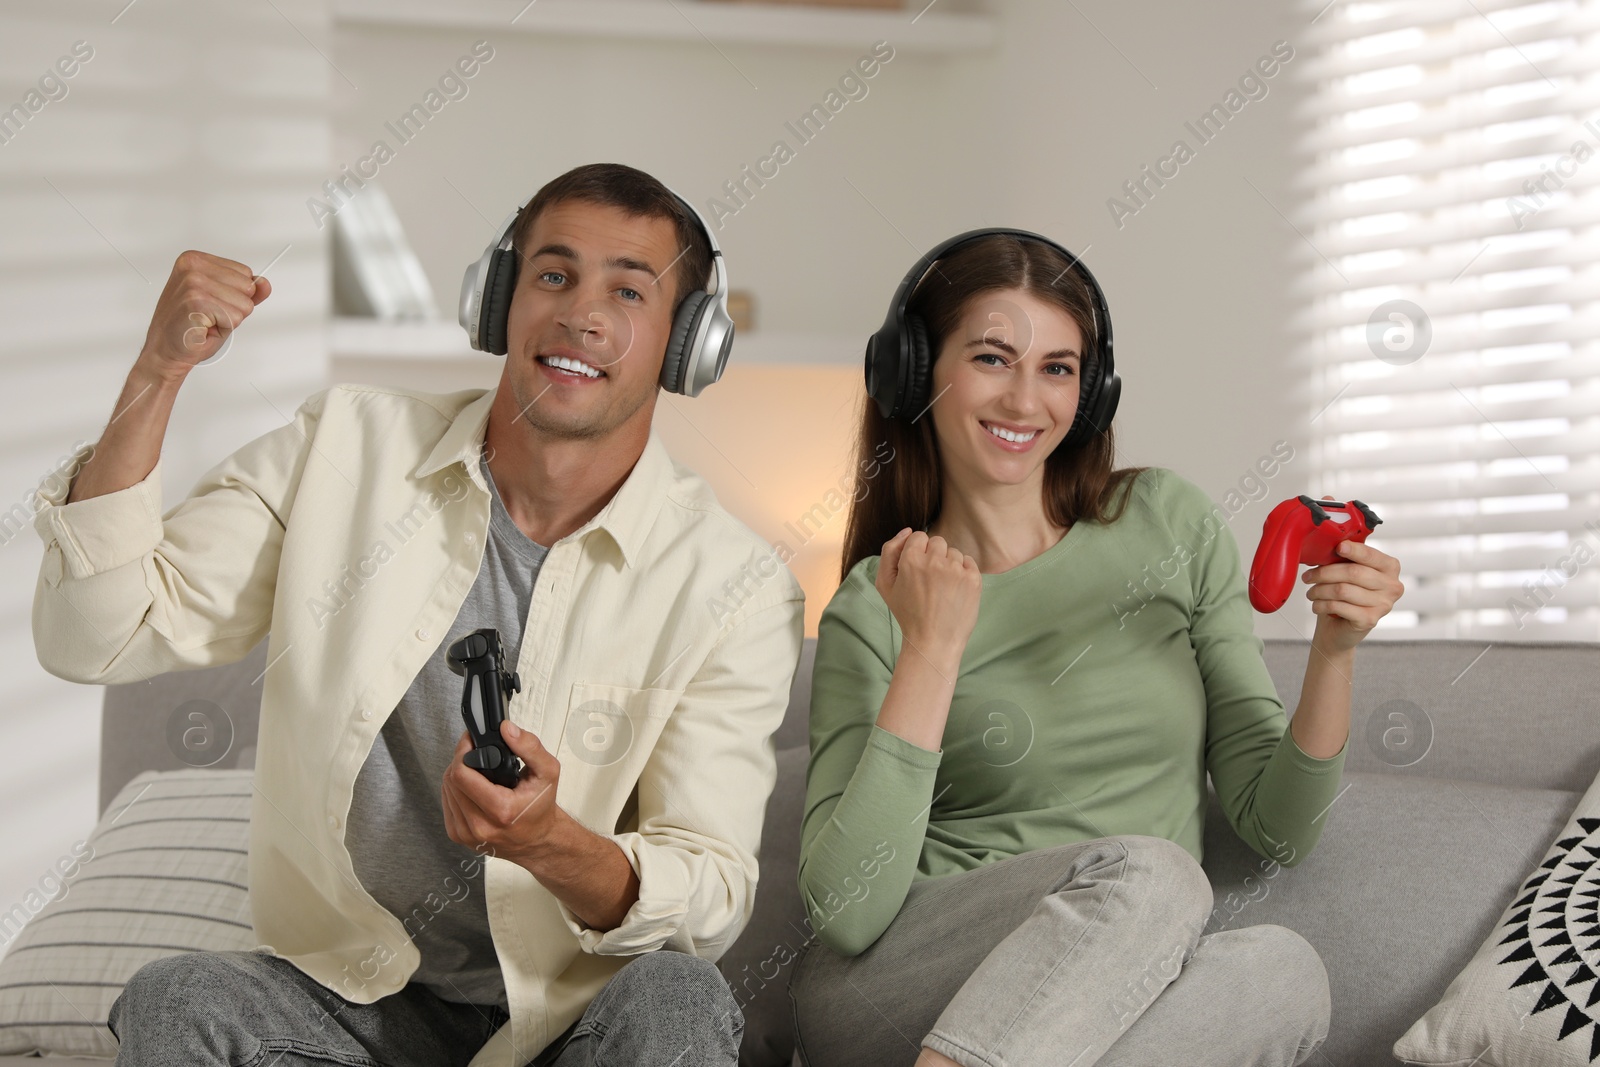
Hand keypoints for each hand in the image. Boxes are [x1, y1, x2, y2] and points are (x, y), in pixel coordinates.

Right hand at [138, 250, 271, 379]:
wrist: (165, 349)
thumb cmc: (191, 326)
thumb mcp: (223, 302)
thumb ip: (246, 291)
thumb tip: (264, 283)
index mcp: (195, 259)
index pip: (245, 272)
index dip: (235, 295)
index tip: (211, 303)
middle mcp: (192, 266)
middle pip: (248, 287)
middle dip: (234, 307)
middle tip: (209, 315)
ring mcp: (193, 283)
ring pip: (244, 304)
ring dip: (229, 320)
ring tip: (206, 322)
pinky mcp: (196, 301)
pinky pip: (235, 318)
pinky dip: (223, 329)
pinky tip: (203, 327)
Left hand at [441, 720, 562, 869]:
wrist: (537, 840)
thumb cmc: (541, 807)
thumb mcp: (547, 772)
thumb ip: (530, 747)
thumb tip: (507, 729)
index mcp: (501, 810)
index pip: (461, 775)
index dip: (462, 751)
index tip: (470, 741)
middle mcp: (480, 826)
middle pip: (451, 781)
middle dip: (460, 761)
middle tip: (474, 753)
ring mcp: (466, 834)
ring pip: (446, 790)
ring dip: (456, 775)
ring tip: (476, 771)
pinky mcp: (458, 836)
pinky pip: (446, 803)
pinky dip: (455, 790)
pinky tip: (471, 787)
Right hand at [875, 528, 982, 664]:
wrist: (933, 641)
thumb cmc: (907, 614)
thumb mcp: (885, 584)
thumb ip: (889, 552)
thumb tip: (907, 531)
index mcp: (911, 559)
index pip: (918, 537)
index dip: (917, 553)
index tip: (918, 570)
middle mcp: (935, 561)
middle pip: (937, 542)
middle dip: (933, 557)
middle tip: (930, 581)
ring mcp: (956, 570)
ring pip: (953, 553)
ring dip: (949, 565)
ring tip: (942, 589)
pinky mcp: (973, 579)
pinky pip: (969, 562)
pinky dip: (963, 572)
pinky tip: (955, 590)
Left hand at [1300, 502, 1403, 653]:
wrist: (1339, 628)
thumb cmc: (1343, 591)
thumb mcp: (1343, 562)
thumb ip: (1341, 533)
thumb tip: (1329, 498)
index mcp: (1390, 566)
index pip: (1371, 554)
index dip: (1353, 550)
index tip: (1337, 548)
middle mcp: (1393, 585)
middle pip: (1352, 573)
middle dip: (1323, 573)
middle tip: (1307, 577)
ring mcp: (1384, 605)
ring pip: (1342, 591)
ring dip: (1319, 591)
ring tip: (1311, 592)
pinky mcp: (1370, 621)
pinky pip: (1340, 607)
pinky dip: (1322, 605)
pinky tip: (1317, 605)